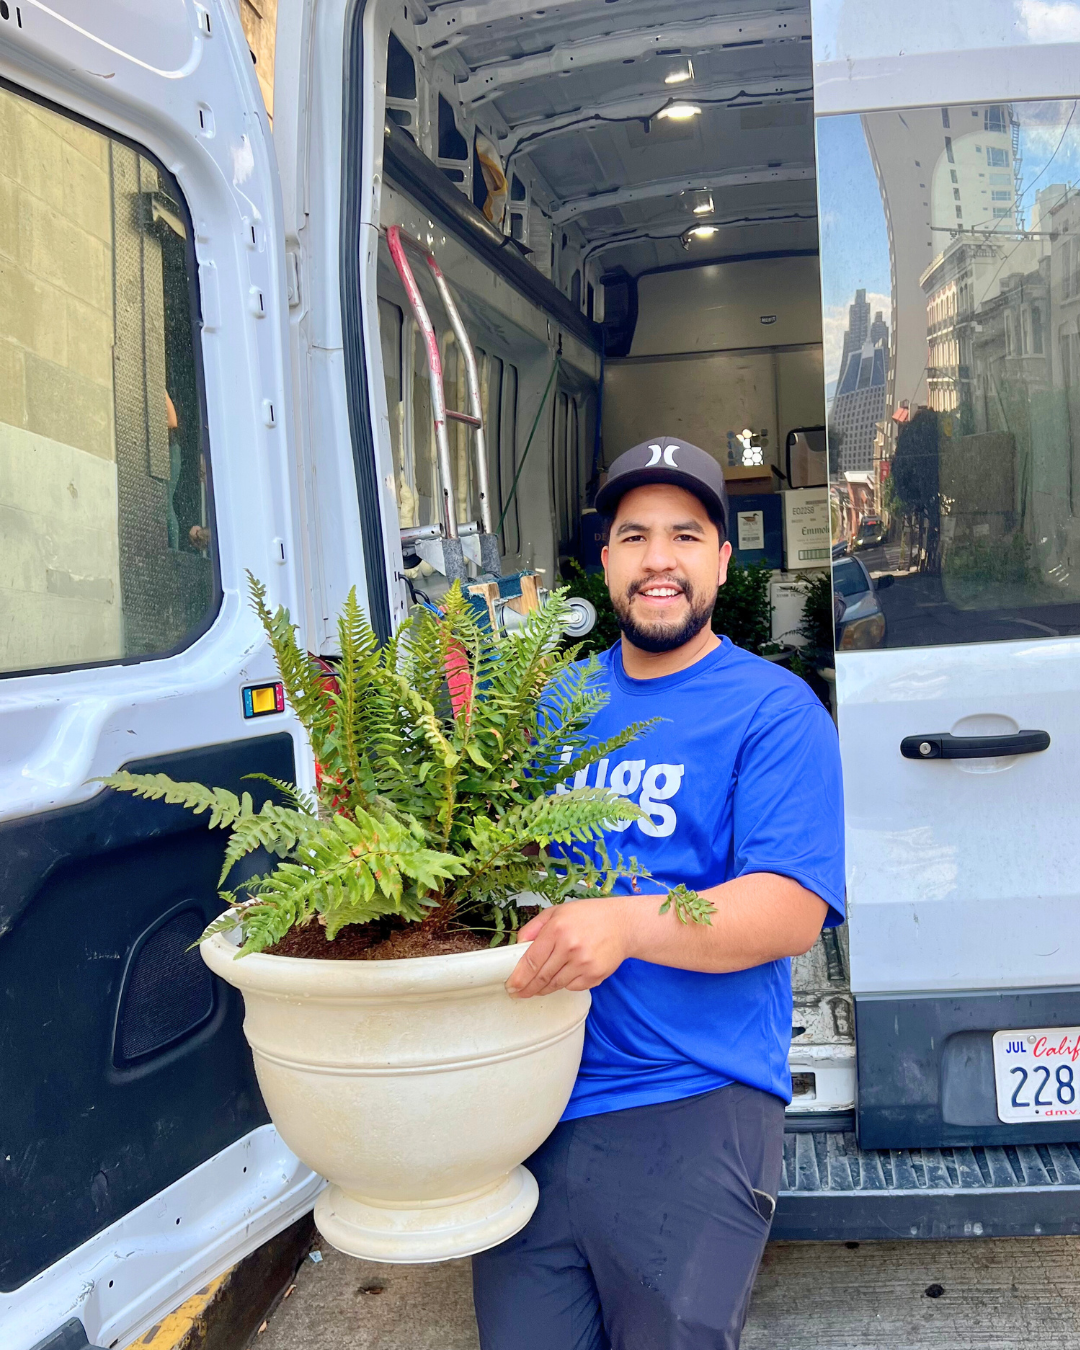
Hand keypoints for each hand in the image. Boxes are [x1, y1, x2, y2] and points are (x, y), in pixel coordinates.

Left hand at [505, 897, 638, 998]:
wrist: (624, 925)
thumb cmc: (590, 916)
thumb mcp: (558, 912)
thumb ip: (534, 927)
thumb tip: (518, 945)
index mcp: (557, 929)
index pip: (531, 960)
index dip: (518, 977)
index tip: (511, 986)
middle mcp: (570, 948)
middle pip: (541, 977)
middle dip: (526, 988)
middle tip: (518, 993)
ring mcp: (584, 964)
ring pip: (555, 985)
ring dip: (543, 989)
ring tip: (537, 987)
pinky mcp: (595, 976)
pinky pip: (572, 987)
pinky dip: (564, 984)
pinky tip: (565, 974)